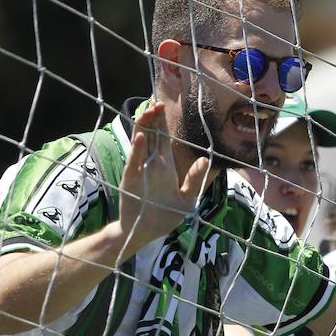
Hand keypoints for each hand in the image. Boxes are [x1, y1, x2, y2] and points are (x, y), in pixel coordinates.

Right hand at [119, 101, 209, 246]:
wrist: (146, 233)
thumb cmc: (165, 216)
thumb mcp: (187, 199)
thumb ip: (195, 179)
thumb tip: (204, 159)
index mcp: (164, 166)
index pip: (162, 138)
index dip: (162, 122)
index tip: (162, 105)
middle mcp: (151, 165)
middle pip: (151, 136)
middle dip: (153, 119)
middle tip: (156, 102)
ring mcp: (140, 171)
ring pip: (140, 144)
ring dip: (143, 128)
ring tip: (147, 111)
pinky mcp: (131, 181)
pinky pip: (134, 163)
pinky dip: (136, 150)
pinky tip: (140, 138)